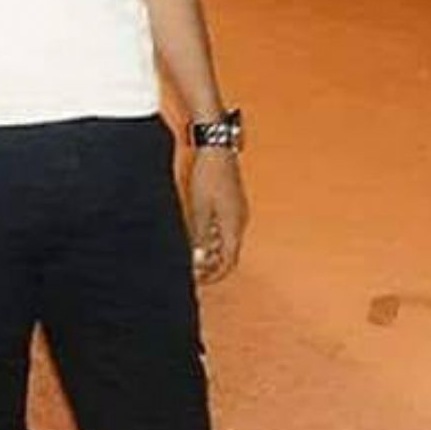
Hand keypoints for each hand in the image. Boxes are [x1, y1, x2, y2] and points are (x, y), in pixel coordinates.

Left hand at [188, 150, 247, 283]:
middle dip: (211, 264)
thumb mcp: (199, 209)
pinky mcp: (232, 204)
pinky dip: (212, 236)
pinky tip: (196, 233)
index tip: (198, 279)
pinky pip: (224, 228)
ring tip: (191, 252)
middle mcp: (239, 221)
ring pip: (226, 240)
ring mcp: (237, 212)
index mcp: (234, 226)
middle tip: (191, 268)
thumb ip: (199, 236)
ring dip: (210, 250)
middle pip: (228, 253)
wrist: (217, 149)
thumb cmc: (207, 176)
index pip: (229, 262)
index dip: (214, 275)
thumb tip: (198, 259)